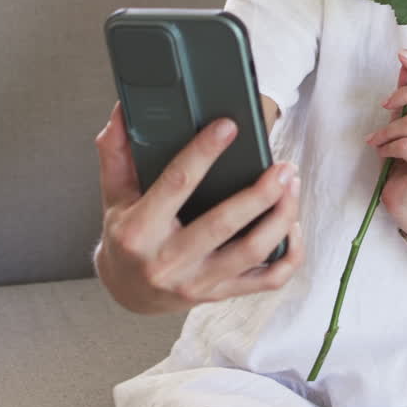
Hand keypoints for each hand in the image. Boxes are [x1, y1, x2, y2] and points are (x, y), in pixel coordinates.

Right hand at [94, 103, 302, 313]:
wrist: (128, 293)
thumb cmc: (125, 237)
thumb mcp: (114, 195)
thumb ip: (116, 152)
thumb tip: (121, 113)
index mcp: (139, 231)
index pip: (176, 184)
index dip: (203, 152)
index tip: (228, 127)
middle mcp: (168, 261)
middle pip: (223, 225)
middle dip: (260, 193)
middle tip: (283, 167)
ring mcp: (197, 282)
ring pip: (252, 253)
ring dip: (281, 218)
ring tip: (292, 185)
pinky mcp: (219, 294)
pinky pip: (266, 280)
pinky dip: (288, 254)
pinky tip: (292, 225)